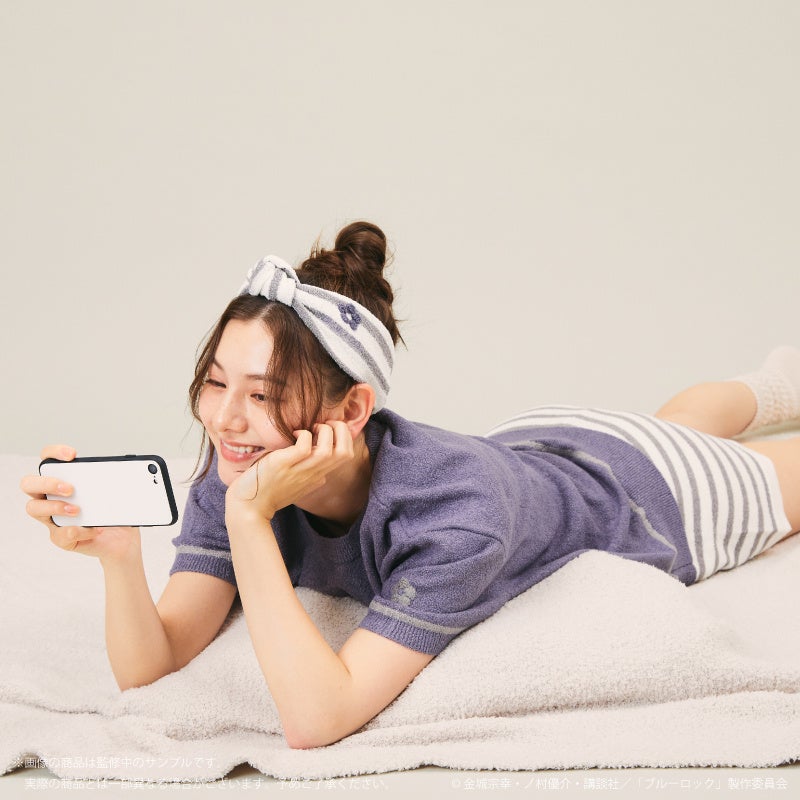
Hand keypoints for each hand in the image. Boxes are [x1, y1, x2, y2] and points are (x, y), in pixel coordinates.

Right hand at [20, 445, 141, 563]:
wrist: (123, 540)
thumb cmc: (114, 511)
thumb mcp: (115, 491)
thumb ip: (111, 478)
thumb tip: (124, 465)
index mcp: (63, 481)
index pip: (47, 460)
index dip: (53, 453)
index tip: (72, 454)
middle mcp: (51, 498)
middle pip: (29, 484)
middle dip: (47, 482)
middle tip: (70, 488)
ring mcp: (53, 518)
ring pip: (34, 509)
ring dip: (55, 506)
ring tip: (77, 509)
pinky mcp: (62, 538)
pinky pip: (60, 534)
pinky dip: (79, 530)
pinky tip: (95, 529)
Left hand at [225, 421, 354, 522]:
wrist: (249, 508)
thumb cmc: (269, 491)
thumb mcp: (297, 482)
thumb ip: (309, 472)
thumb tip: (313, 451)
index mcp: (319, 476)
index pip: (346, 455)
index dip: (344, 436)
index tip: (328, 429)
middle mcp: (314, 475)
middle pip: (346, 453)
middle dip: (341, 430)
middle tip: (325, 424)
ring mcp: (300, 471)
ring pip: (329, 450)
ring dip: (325, 431)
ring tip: (312, 428)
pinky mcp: (284, 465)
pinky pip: (304, 446)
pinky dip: (303, 434)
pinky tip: (294, 434)